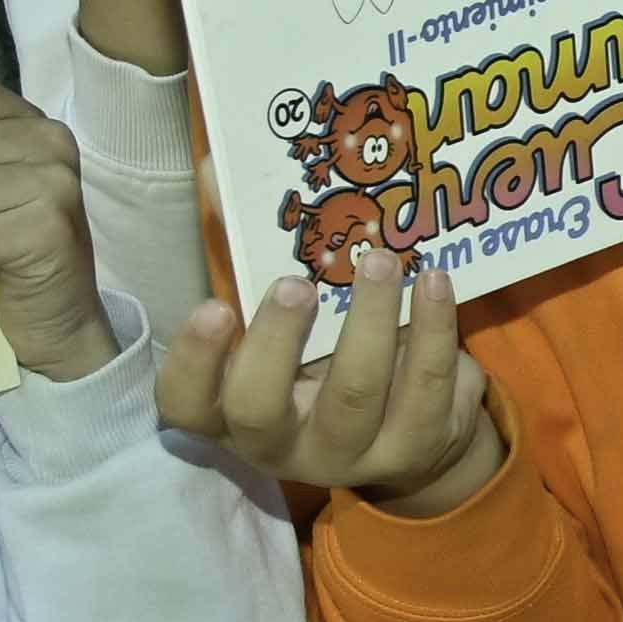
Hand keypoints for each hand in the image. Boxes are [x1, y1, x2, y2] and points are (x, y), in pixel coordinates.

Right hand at [154, 254, 511, 517]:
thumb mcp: (284, 314)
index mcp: (231, 412)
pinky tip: (436, 283)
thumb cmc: (323, 354)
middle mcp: (281, 444)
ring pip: (356, 395)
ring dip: (372, 320)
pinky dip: (434, 330)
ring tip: (383, 260)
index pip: (186, 404)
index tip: (214, 306)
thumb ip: (249, 248)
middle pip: (261, 410)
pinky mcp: (415, 447)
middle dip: (278, 343)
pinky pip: (426, 389)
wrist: (408, 425)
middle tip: (297, 283)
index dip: (194, 362)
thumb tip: (216, 167)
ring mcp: (350, 455)